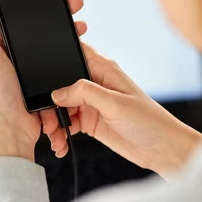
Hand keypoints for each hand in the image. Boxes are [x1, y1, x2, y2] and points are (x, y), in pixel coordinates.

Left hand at [0, 0, 87, 162]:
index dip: (45, 10)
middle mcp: (16, 64)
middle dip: (64, 31)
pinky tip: (79, 70)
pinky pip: (62, 83)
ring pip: (57, 62)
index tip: (64, 2)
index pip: (26, 23)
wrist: (9, 132)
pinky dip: (70, 79)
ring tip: (83, 43)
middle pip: (46, 41)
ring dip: (71, 54)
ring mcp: (32, 81)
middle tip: (80, 21)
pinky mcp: (45, 96)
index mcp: (2, 50)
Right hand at [44, 44, 201, 177]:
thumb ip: (85, 93)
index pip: (74, 52)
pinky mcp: (91, 122)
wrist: (163, 150)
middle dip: (49, 100)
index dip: (54, 54)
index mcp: (103, 69)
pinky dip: (60, 134)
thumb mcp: (115, 103)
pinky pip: (67, 124)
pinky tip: (60, 144)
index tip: (37, 69)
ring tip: (53, 137)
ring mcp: (92, 104)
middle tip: (45, 119)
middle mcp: (95, 84)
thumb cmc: (150, 121)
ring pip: (61, 106)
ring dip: (53, 121)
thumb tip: (57, 92)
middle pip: (60, 84)